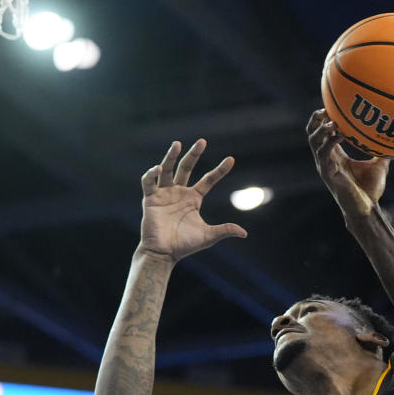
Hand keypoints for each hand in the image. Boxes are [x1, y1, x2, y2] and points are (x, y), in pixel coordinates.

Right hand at [139, 140, 245, 262]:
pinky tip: (159, 168)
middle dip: (194, 155)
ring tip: (177, 144)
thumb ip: (224, 230)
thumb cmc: (184, 245)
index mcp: (193, 198)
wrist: (164, 253)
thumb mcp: (208, 236)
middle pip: (186, 168)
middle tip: (202, 141)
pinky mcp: (150, 199)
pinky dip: (152, 174)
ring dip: (170, 156)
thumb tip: (244, 233)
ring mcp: (164, 194)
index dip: (220, 170)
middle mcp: (179, 192)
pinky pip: (149, 182)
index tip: (231, 159)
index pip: (209, 180)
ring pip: (167, 170)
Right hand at [307, 108, 390, 218]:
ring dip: (321, 129)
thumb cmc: (370, 190)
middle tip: (325, 110)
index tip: (330, 107)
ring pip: (314, 142)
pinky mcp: (328, 173)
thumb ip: (382, 152)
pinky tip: (339, 134)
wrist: (367, 208)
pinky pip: (324, 153)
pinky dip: (330, 142)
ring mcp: (325, 166)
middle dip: (316, 120)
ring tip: (331, 121)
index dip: (323, 119)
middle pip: (312, 134)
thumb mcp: (378, 166)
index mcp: (336, 156)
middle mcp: (327, 159)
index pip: (322, 133)